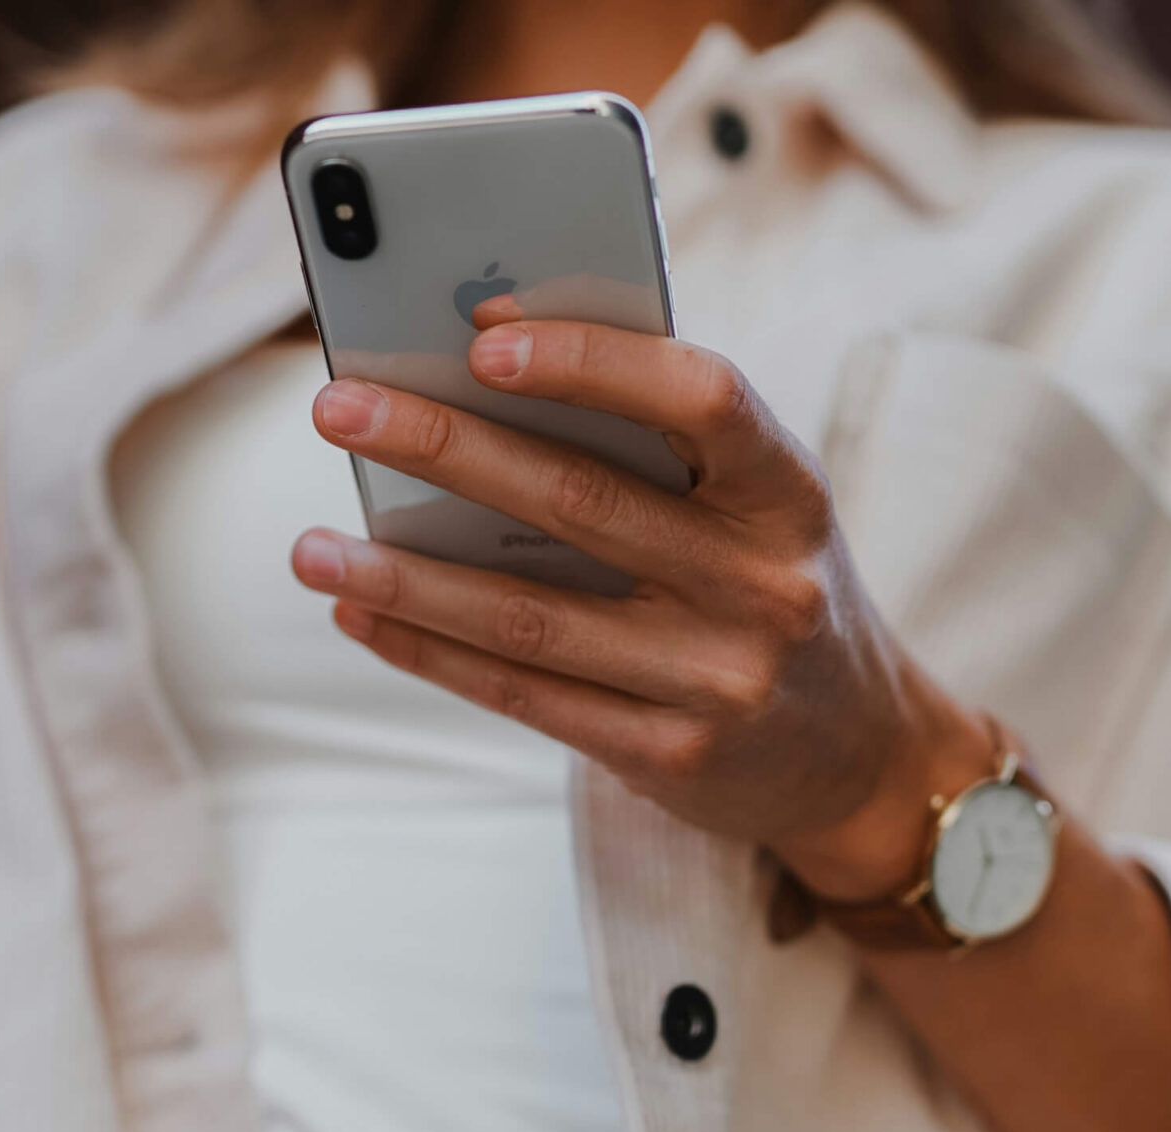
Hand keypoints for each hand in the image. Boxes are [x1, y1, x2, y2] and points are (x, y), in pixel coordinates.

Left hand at [290, 317, 987, 898]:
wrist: (861, 757)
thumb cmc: (770, 588)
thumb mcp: (756, 508)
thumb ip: (656, 447)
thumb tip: (483, 370)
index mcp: (789, 493)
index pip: (705, 399)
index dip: (594, 363)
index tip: (484, 334)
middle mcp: (762, 585)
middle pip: (583, 503)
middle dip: (445, 449)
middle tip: (338, 410)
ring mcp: (716, 679)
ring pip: (530, 616)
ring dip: (405, 575)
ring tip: (309, 546)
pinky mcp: (668, 756)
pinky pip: (523, 693)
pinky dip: (430, 649)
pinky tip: (362, 612)